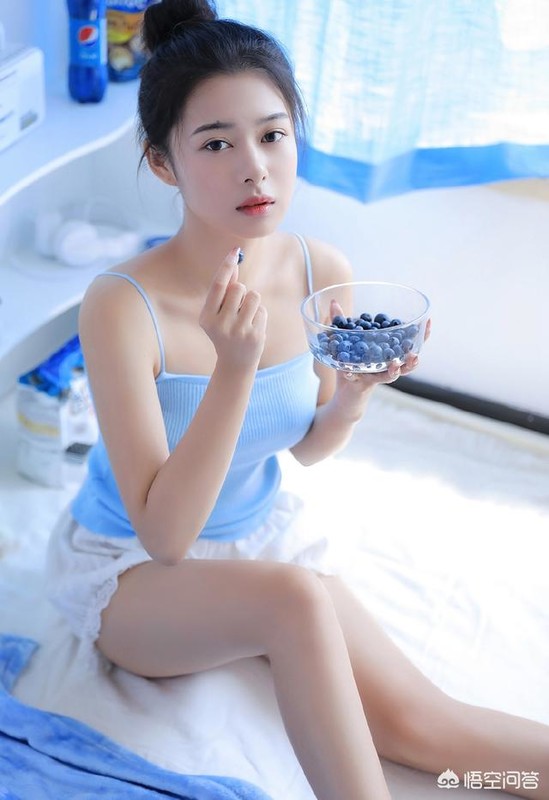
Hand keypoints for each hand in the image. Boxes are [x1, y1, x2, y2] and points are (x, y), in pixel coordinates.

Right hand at [199, 248, 266, 369]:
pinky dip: (259, 315)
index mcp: (206, 317)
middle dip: (241, 292)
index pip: (218, 285)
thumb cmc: (226, 330)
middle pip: (238, 288)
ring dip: (252, 302)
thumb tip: (234, 261)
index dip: (227, 266)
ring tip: (246, 316)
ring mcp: (238, 331)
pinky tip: (253, 327)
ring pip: (253, 296)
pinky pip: (262, 310)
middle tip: (237, 308)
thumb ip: (225, 288)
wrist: (235, 362)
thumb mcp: (219, 312)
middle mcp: (220, 324)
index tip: (235, 251)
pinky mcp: (254, 335)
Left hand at [328, 297, 427, 402]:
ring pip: (390, 376)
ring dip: (394, 371)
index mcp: (389, 353)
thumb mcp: (344, 340)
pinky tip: (349, 373)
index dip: (420, 334)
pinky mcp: (362, 385)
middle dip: (413, 358)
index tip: (428, 321)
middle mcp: (387, 366)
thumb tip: (333, 302)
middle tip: (416, 354)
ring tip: (395, 365)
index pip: (408, 343)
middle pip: (406, 363)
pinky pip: (360, 380)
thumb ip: (340, 322)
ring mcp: (376, 377)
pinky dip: (353, 375)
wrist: (342, 390)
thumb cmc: (349, 364)